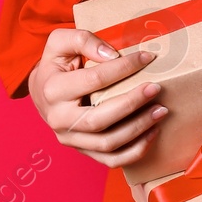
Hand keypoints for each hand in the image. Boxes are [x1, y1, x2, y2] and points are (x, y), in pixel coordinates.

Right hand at [27, 27, 166, 167]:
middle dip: (132, 103)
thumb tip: (111, 55)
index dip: (124, 68)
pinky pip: (111, 160)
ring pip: (108, 143)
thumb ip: (83, 40)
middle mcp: (59, 119)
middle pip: (100, 119)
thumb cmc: (56, 65)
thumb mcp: (60, 42)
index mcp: (53, 89)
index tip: (146, 58)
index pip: (94, 80)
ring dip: (139, 129)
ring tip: (160, 111)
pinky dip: (135, 151)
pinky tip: (152, 134)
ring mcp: (70, 139)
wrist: (42, 92)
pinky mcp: (82, 150)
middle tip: (156, 88)